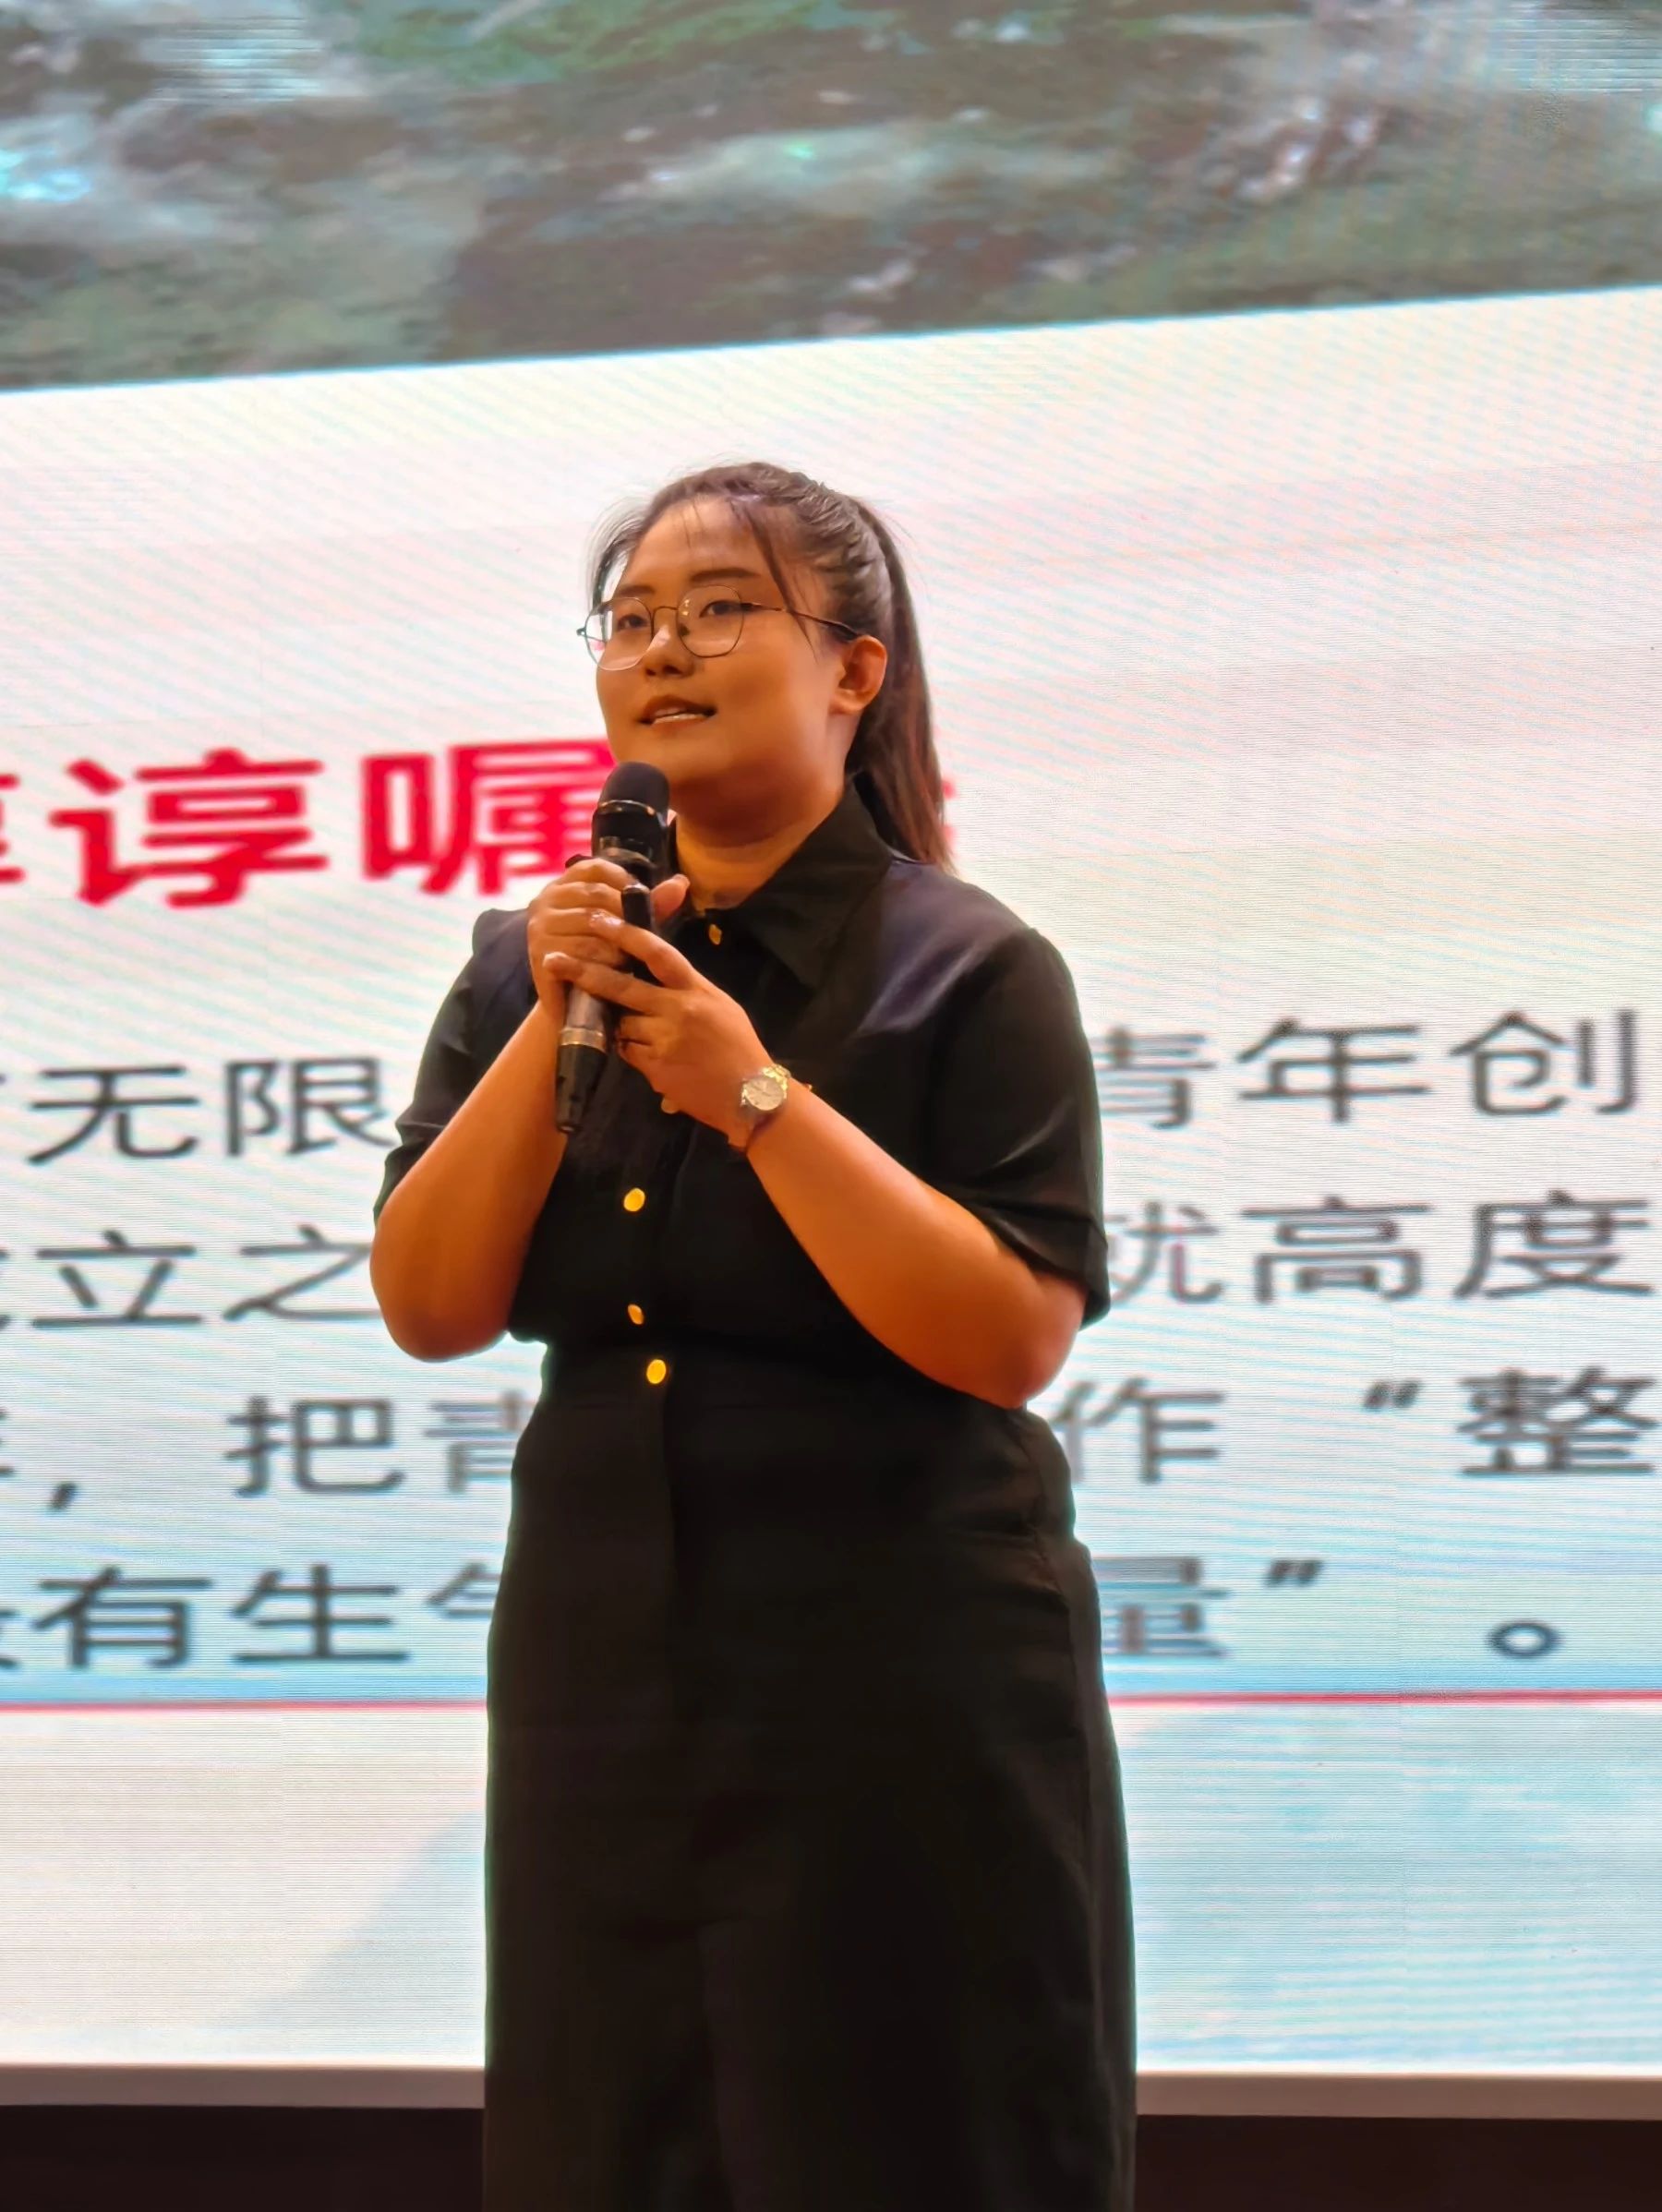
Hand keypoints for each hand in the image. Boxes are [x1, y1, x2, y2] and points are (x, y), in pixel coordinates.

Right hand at [526, 859, 688, 1024]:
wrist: (575, 1007)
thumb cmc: (605, 961)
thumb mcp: (629, 927)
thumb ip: (651, 905)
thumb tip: (682, 882)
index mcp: (564, 886)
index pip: (595, 868)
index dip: (623, 880)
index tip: (643, 900)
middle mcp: (545, 900)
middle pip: (596, 895)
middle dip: (625, 915)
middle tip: (641, 938)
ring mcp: (539, 926)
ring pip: (591, 923)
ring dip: (617, 942)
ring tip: (631, 958)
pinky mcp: (539, 953)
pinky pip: (580, 952)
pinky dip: (603, 962)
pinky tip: (616, 972)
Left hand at [542, 911, 768, 1143]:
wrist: (752, 1096)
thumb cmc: (739, 1047)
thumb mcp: (721, 1006)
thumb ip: (689, 988)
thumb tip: (657, 970)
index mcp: (696, 989)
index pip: (657, 953)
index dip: (625, 934)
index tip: (598, 919)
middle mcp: (678, 1009)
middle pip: (621, 986)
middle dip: (584, 972)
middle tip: (554, 960)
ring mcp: (664, 1039)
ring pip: (622, 1024)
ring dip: (622, 1026)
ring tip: (646, 1036)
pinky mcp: (655, 1067)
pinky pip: (629, 1053)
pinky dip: (633, 1052)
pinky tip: (655, 1059)